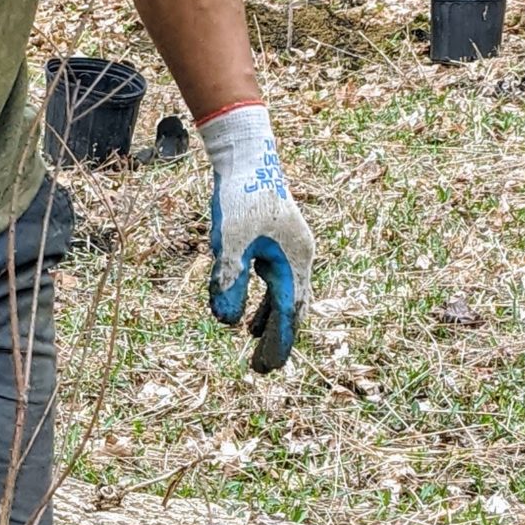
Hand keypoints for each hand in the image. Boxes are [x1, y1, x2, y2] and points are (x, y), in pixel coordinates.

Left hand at [200, 104, 314, 373]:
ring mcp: (287, 251)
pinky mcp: (274, 244)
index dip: (278, 341)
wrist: (246, 153)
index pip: (289, 312)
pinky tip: (248, 322)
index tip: (268, 367)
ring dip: (269, 325)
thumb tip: (226, 323)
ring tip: (255, 352)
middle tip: (262, 370)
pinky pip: (274, 285)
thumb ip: (229, 281)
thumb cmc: (240, 194)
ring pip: (282, 299)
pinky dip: (263, 305)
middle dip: (276, 340)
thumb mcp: (230, 241)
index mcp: (294, 259)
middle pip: (290, 309)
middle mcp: (297, 257)